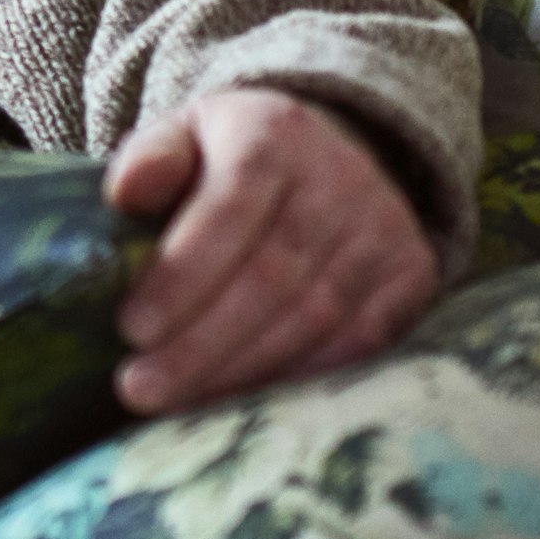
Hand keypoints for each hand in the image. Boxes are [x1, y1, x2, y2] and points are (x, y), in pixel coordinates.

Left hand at [104, 86, 437, 416]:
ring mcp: (386, 229)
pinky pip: (359, 344)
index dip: (182, 276)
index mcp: (275, 133)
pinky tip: (244, 404)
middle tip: (141, 388)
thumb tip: (126, 193)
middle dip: (202, 343)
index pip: (229, 208)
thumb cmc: (233, 157)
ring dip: (242, 372)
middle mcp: (341, 179)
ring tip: (178, 403)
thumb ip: (151, 159)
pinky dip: (298, 379)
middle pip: (272, 277)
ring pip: (314, 319)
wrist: (332, 152)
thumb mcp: (185, 134)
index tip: (132, 329)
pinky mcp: (413, 275)